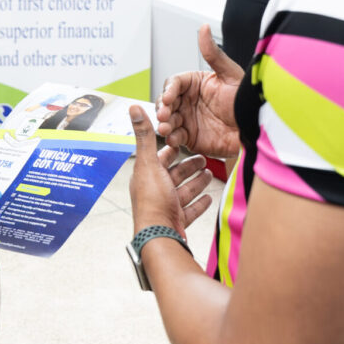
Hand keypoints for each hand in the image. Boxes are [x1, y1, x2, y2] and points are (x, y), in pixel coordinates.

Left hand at [129, 105, 211, 236]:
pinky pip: (190, 211)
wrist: (160, 235)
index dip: (170, 150)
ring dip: (195, 183)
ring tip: (208, 174)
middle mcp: (155, 191)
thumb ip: (144, 135)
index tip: (181, 142)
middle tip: (202, 159)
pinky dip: (199, 204)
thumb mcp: (149, 163)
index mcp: (146, 176)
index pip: (158, 159)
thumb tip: (134, 107)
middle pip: (173, 175)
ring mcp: (166, 207)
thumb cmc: (153, 201)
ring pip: (183, 191)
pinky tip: (209, 198)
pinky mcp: (177, 221)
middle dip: (187, 166)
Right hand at [156, 26, 242, 157]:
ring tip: (167, 128)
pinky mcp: (191, 137)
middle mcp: (190, 101)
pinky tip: (175, 138)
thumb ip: (213, 53)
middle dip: (163, 108)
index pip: (175, 83)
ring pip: (168, 120)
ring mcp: (189, 119)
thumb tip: (204, 28)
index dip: (169, 90)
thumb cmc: (245, 101)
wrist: (255, 129)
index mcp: (196, 84)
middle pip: (166, 102)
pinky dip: (172, 138)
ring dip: (164, 124)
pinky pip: (176, 137)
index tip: (169, 97)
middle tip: (165, 115)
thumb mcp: (230, 74)